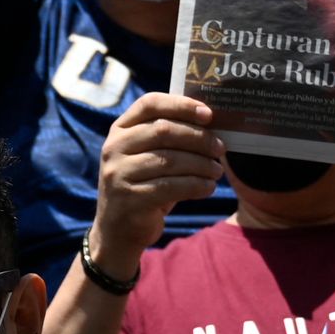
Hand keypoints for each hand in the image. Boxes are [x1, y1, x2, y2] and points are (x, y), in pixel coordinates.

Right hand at [93, 94, 222, 262]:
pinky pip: (171, 187)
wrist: (118, 229)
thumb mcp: (147, 156)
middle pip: (164, 131)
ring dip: (201, 165)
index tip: (209, 114)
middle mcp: (114, 148)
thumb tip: (210, 122)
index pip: (150, 104)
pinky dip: (196, 186)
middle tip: (220, 148)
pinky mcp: (130, 199)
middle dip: (198, 138)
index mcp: (120, 130)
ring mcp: (119, 174)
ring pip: (170, 160)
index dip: (181, 105)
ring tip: (217, 171)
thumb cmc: (143, 185)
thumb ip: (168, 137)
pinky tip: (208, 187)